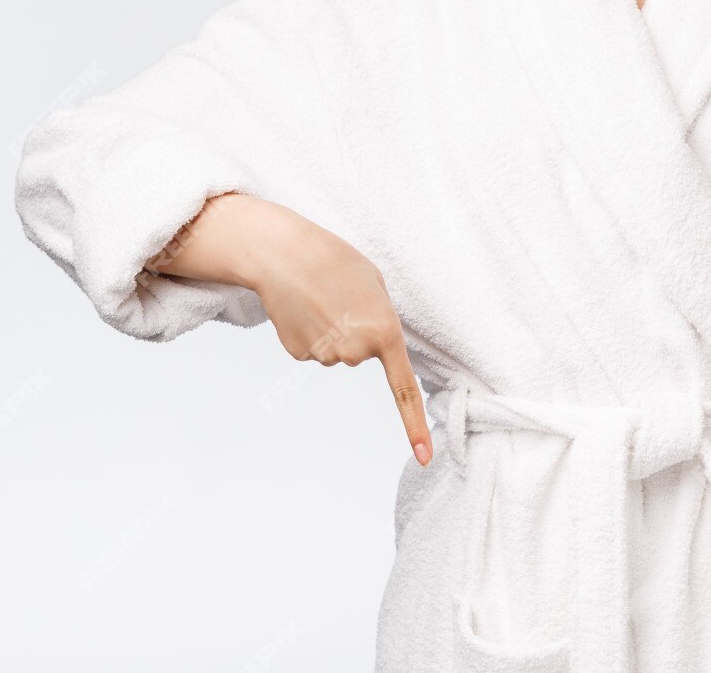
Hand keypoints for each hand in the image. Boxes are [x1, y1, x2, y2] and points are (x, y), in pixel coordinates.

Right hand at [234, 205, 434, 467]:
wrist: (284, 253)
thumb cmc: (335, 261)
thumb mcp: (374, 285)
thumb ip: (381, 320)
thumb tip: (366, 348)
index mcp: (385, 333)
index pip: (405, 390)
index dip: (416, 425)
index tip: (426, 457)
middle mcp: (357, 353)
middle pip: (359, 355)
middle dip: (353, 329)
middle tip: (340, 298)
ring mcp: (325, 357)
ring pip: (334, 352)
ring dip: (329, 328)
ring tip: (320, 298)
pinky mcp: (299, 354)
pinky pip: (312, 348)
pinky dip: (308, 330)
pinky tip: (301, 307)